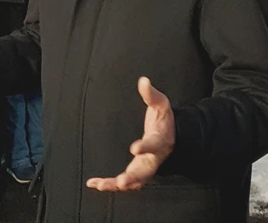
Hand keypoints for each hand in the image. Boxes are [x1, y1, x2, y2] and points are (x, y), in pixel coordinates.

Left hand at [86, 77, 174, 191]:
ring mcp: (145, 168)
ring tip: (100, 185)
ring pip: (133, 182)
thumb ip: (151, 95)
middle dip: (132, 177)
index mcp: (160, 141)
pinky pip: (126, 184)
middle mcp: (153, 158)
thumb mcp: (161, 105)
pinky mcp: (138, 173)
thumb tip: (143, 81)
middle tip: (121, 182)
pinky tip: (95, 184)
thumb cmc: (165, 121)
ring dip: (117, 186)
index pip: (153, 144)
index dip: (145, 147)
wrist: (172, 137)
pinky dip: (111, 186)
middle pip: (144, 171)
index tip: (135, 147)